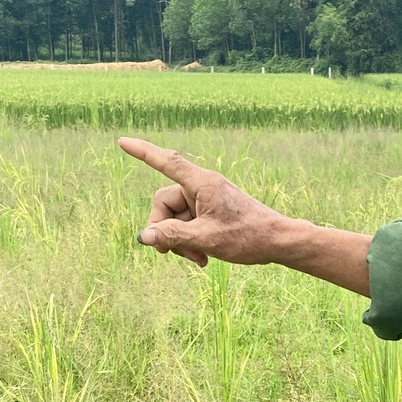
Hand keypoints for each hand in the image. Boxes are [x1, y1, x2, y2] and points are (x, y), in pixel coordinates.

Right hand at [118, 136, 372, 295]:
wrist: (278, 242)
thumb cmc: (247, 237)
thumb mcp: (206, 239)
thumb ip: (172, 237)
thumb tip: (143, 235)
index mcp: (202, 184)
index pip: (166, 162)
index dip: (142, 152)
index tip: (122, 142)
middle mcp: (202, 187)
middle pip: (164, 203)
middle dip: (165, 230)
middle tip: (172, 255)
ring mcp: (207, 200)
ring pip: (175, 218)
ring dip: (180, 240)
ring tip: (198, 260)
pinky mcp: (212, 212)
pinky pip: (188, 223)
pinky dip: (190, 240)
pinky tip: (202, 258)